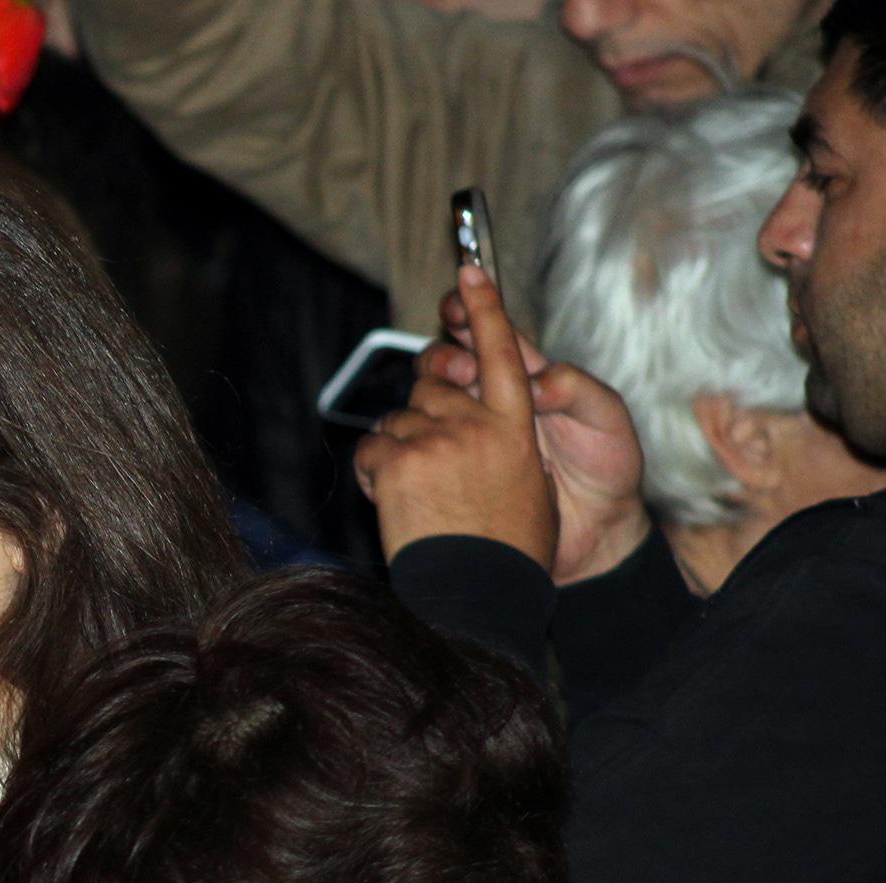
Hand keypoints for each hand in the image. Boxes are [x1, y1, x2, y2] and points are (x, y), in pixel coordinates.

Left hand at [355, 265, 560, 567]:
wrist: (480, 592)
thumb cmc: (509, 547)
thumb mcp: (529, 483)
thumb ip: (502, 438)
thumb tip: (473, 421)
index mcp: (518, 424)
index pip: (502, 350)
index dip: (484, 308)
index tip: (468, 271)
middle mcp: (477, 423)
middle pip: (434, 384)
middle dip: (426, 412)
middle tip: (433, 458)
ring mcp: (435, 439)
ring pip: (398, 419)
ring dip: (401, 448)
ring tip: (421, 494)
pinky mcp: (397, 460)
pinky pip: (372, 448)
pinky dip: (376, 473)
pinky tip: (396, 502)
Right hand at [433, 287, 649, 583]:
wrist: (594, 536)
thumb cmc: (607, 473)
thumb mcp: (609, 423)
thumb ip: (579, 391)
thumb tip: (536, 385)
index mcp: (526, 380)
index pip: (490, 334)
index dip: (471, 308)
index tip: (461, 294)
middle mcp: (488, 404)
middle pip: (444, 362)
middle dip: (442, 356)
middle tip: (460, 372)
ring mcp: (464, 439)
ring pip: (423, 402)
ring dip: (423, 398)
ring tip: (440, 411)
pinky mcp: (447, 472)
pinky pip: (412, 448)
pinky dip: (402, 441)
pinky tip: (410, 445)